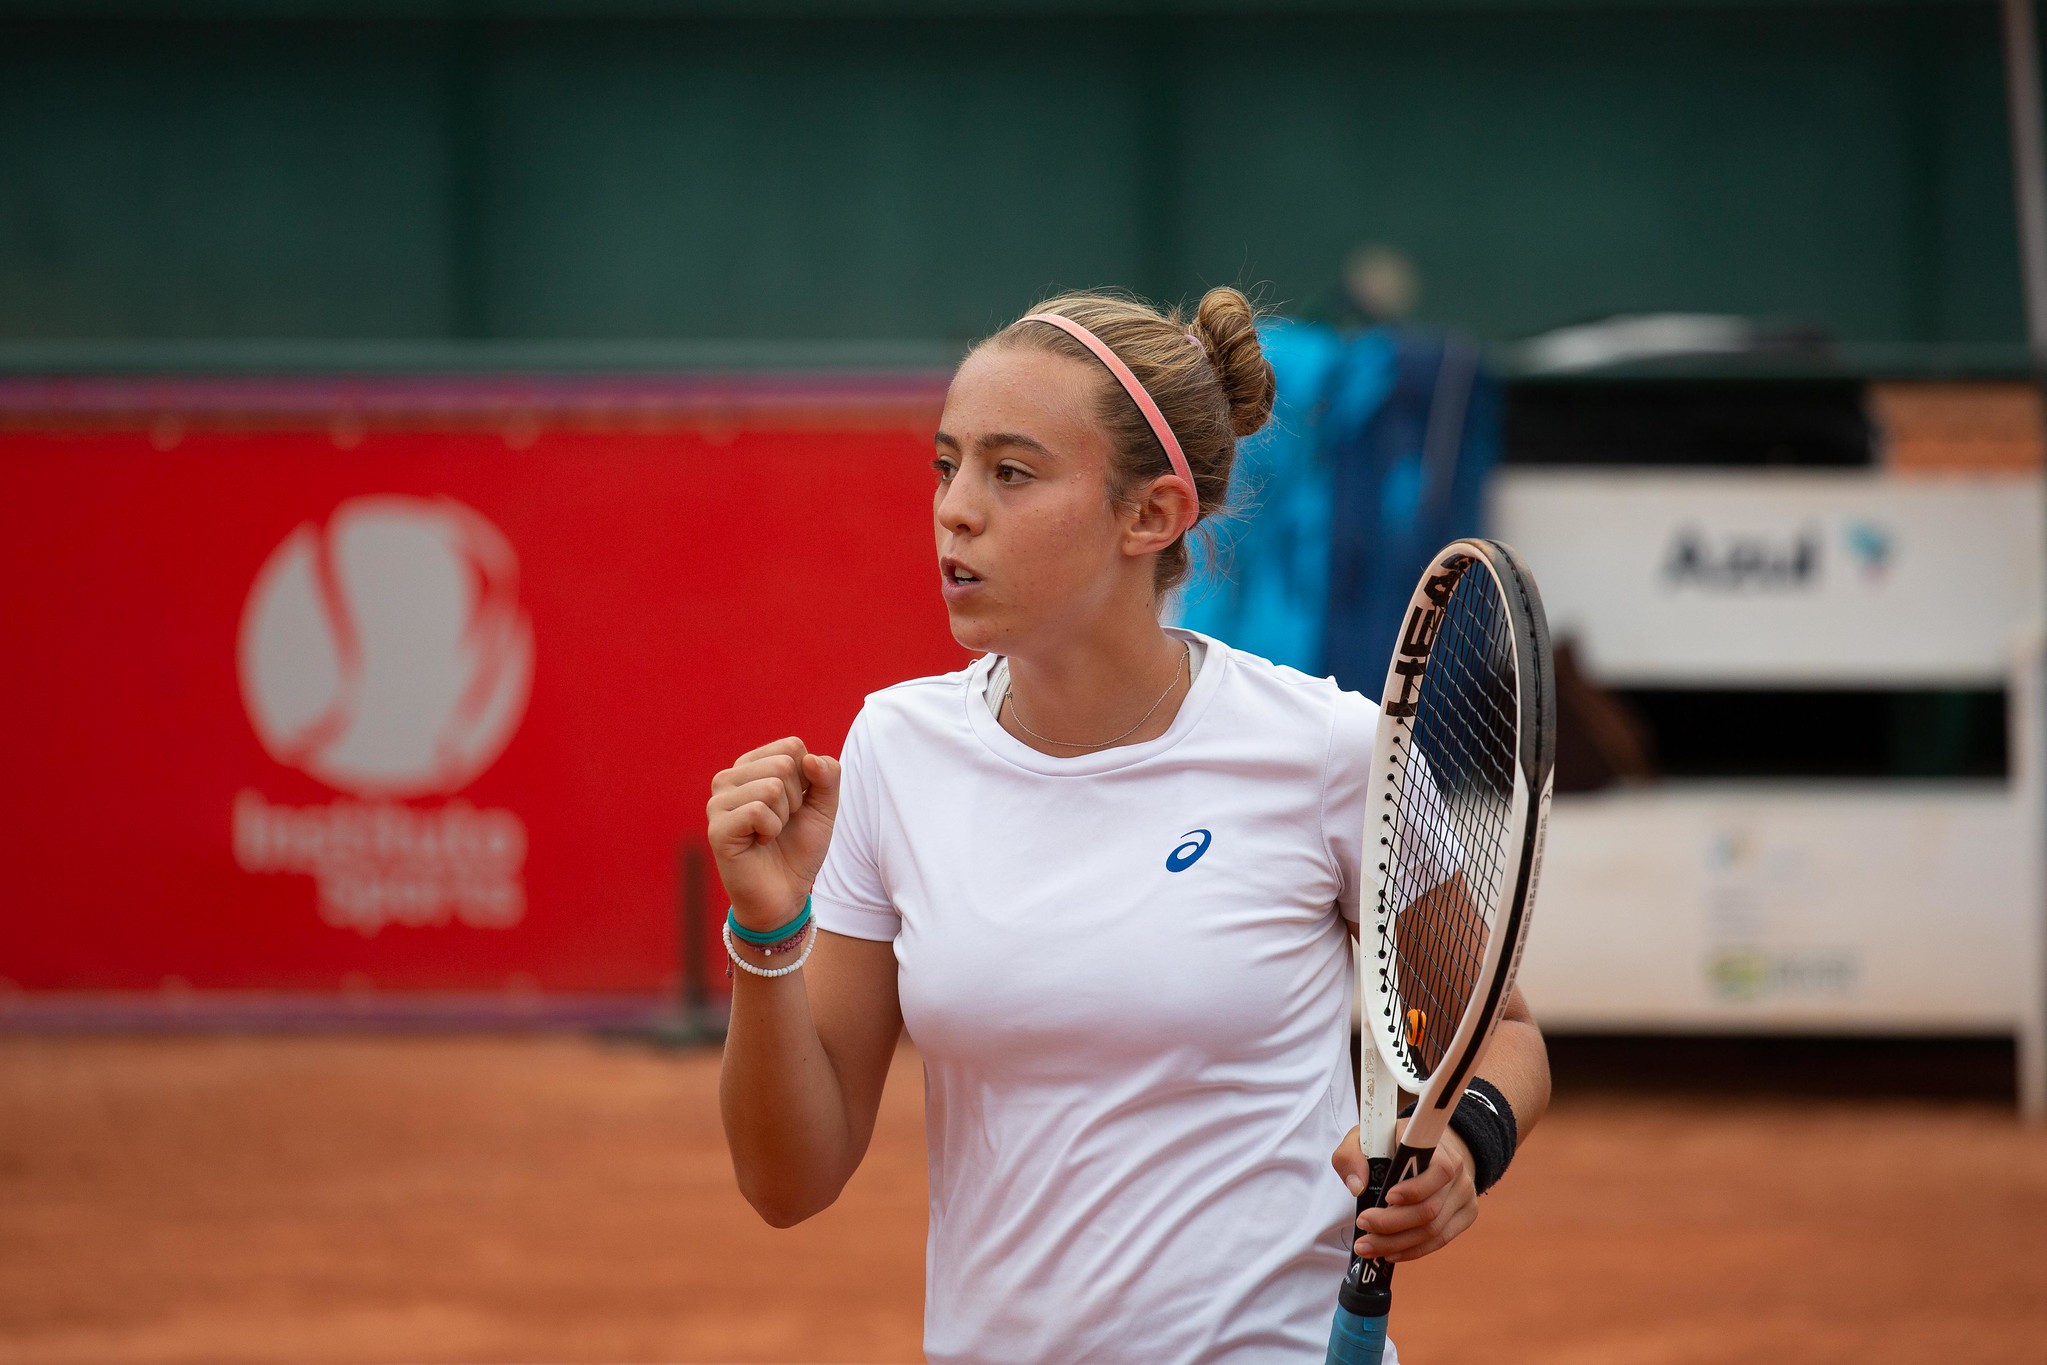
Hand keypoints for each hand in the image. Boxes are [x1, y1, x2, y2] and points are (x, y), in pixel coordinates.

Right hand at [707, 738, 840, 930]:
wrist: (785, 894)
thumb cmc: (799, 847)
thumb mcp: (823, 806)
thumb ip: (827, 776)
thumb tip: (809, 759)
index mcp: (751, 766)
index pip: (792, 746)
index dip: (807, 779)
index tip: (796, 805)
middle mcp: (729, 778)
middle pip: (783, 764)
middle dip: (796, 799)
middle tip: (782, 823)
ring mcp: (718, 802)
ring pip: (771, 787)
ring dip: (783, 818)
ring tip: (770, 834)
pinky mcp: (717, 827)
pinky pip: (758, 811)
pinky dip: (771, 831)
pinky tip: (760, 843)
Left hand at [1329, 1127, 1478, 1264]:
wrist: (1428, 1150)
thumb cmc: (1390, 1144)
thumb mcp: (1364, 1138)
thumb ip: (1350, 1156)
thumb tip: (1357, 1187)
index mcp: (1436, 1144)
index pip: (1439, 1169)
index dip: (1416, 1188)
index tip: (1388, 1197)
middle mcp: (1458, 1170)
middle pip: (1429, 1208)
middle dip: (1392, 1224)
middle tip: (1363, 1226)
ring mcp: (1464, 1194)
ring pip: (1433, 1230)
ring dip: (1396, 1243)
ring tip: (1367, 1246)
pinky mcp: (1466, 1214)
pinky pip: (1440, 1240)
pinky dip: (1413, 1250)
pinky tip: (1389, 1252)